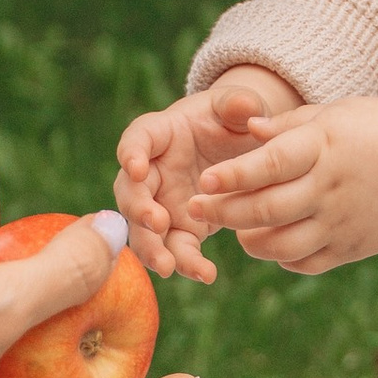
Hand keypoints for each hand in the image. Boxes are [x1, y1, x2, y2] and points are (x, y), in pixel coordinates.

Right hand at [115, 69, 301, 280]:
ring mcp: (161, 203)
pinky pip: (175, 249)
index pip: (137, 139)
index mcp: (160, 133)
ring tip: (167, 267)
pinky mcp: (180, 228)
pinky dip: (185, 263)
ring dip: (151, 249)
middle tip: (156, 222)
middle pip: (131, 191)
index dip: (132, 153)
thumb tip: (247, 108)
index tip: (135, 167)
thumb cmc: (228, 119)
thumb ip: (239, 103)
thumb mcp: (235, 105)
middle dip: (138, 208)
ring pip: (144, 230)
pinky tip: (205, 275)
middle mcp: (152, 172)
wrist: (235, 147)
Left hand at [186, 94, 377, 276]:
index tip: (205, 180)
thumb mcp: (335, 113)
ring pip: (281, 244)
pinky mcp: (351, 248)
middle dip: (224, 210)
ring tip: (236, 229)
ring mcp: (341, 222)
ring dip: (249, 240)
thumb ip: (288, 125)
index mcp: (324, 147)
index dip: (235, 174)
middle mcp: (330, 188)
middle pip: (267, 208)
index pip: (271, 164)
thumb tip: (245, 129)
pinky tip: (271, 243)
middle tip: (195, 207)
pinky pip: (305, 262)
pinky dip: (280, 257)